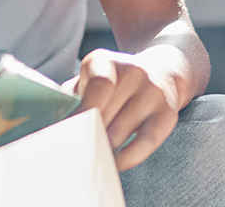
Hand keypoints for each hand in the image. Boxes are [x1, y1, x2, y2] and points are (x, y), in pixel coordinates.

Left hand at [68, 47, 180, 170]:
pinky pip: (145, 142)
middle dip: (89, 134)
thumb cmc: (112, 82)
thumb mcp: (90, 78)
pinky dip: (127, 157)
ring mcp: (153, 91)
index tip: (71, 131)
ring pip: (122, 131)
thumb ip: (72, 96)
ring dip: (104, 147)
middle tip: (76, 151)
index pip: (98, 85)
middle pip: (106, 112)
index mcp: (104, 60)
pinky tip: (115, 163)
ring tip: (91, 157)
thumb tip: (56, 123)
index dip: (84, 110)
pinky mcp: (168, 114)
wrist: (159, 73)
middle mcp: (132, 71)